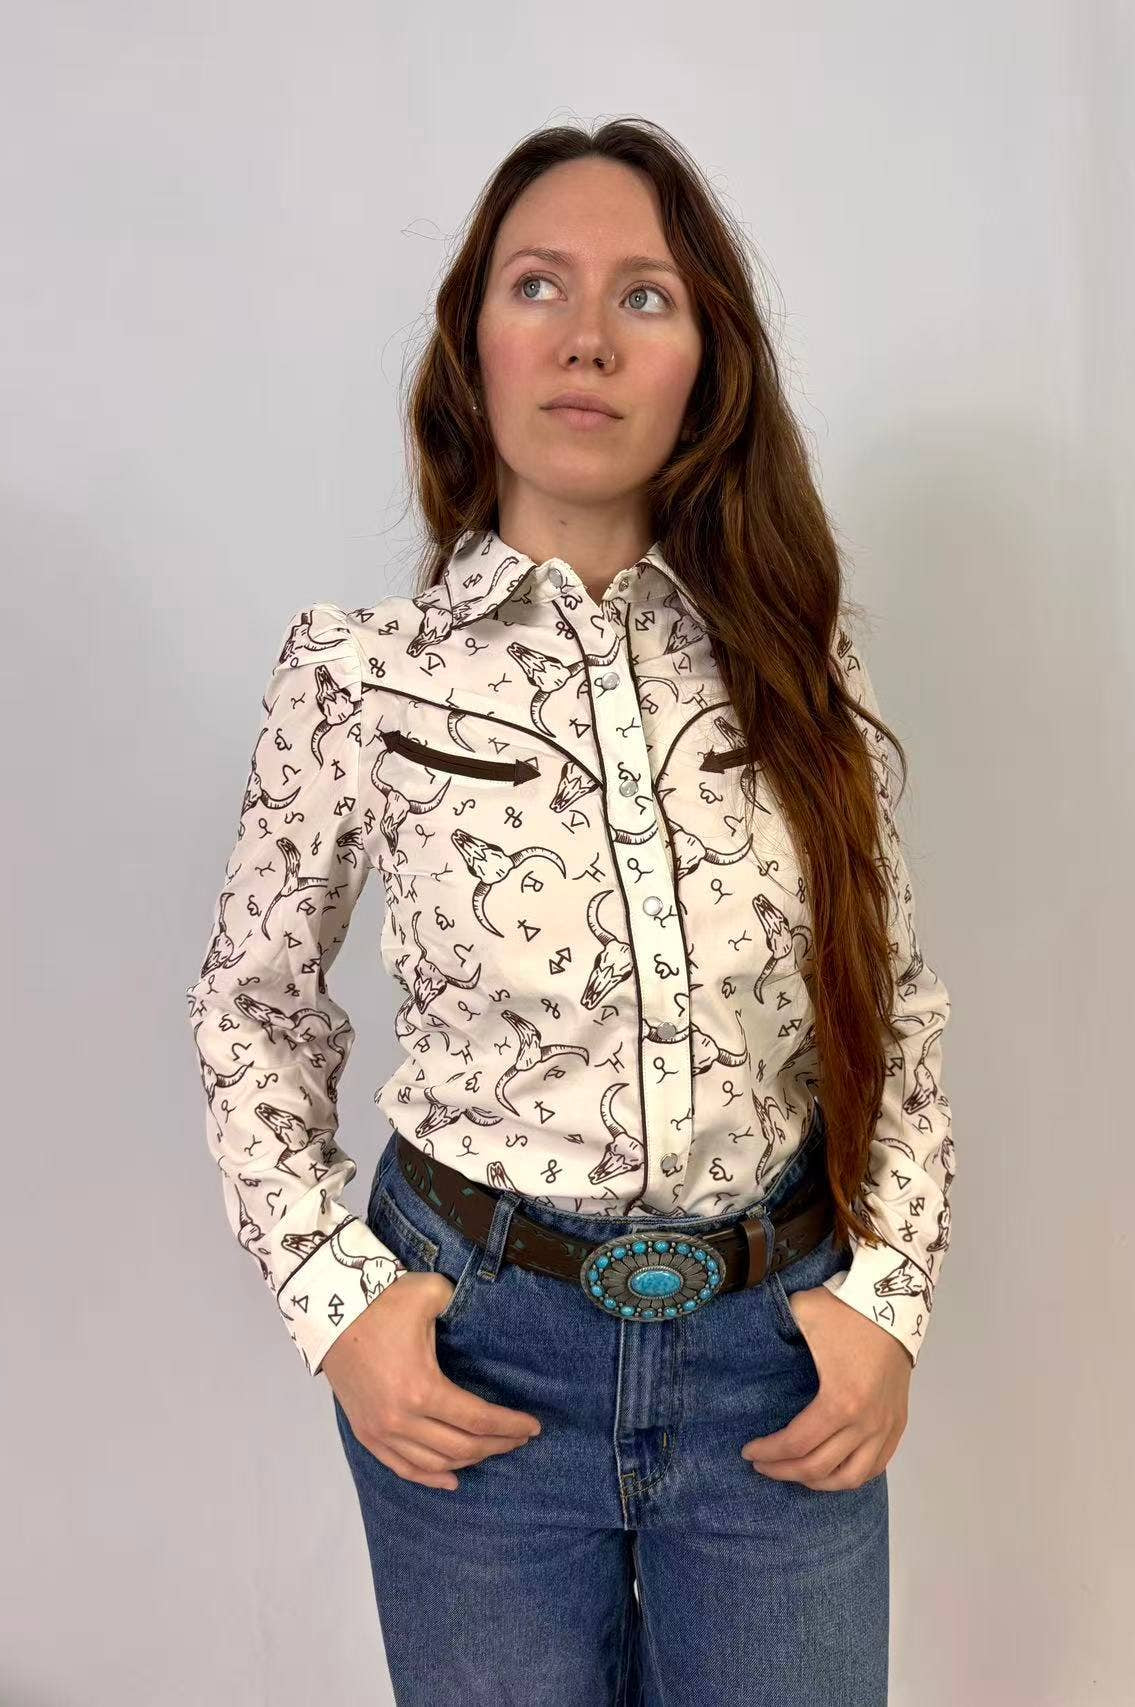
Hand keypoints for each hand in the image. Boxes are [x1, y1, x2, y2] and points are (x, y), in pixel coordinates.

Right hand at [321, 1271, 541, 1489]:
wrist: (328, 1311)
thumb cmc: (383, 1301)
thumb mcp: (432, 1293)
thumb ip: (463, 1304)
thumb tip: (483, 1312)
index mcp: (422, 1388)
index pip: (478, 1419)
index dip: (509, 1425)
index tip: (534, 1427)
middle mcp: (402, 1419)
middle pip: (461, 1447)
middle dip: (497, 1445)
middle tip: (519, 1438)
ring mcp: (381, 1431)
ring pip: (435, 1463)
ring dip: (469, 1461)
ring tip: (493, 1450)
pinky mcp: (366, 1433)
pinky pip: (402, 1468)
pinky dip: (430, 1478)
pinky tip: (452, 1480)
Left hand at [741, 1284, 911, 1489]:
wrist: (895, 1304)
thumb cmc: (846, 1310)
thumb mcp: (802, 1313)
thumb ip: (775, 1330)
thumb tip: (753, 1341)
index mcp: (839, 1401)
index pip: (796, 1444)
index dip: (768, 1452)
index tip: (748, 1451)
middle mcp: (865, 1423)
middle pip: (818, 1468)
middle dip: (783, 1471)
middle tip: (762, 1465)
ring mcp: (885, 1427)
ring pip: (851, 1478)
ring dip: (818, 1482)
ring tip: (795, 1472)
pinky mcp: (898, 1424)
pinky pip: (876, 1467)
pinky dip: (851, 1476)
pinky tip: (831, 1470)